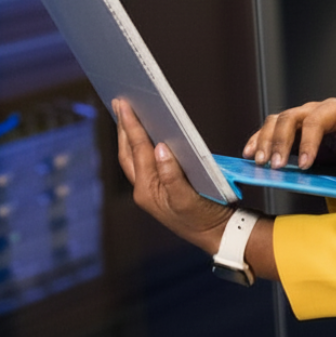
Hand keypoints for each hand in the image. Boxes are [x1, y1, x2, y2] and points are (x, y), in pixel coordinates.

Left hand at [114, 98, 232, 253]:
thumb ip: (172, 174)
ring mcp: (149, 191)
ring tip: (127, 115)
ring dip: (128, 136)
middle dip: (123, 127)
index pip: (137, 150)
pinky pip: (143, 164)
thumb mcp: (188, 198)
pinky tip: (145, 136)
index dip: (131, 124)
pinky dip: (140, 147)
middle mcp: (144, 190)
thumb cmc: (204, 218)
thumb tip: (160, 147)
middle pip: (127, 152)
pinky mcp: (158, 190)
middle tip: (119, 102)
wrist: (216, 234)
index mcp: (147, 190)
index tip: (123, 104)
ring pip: (132, 158)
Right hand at [243, 98, 335, 170]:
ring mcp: (300, 118)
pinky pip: (270, 130)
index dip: (308, 143)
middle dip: (280, 142)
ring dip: (264, 141)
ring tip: (260, 163)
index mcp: (335, 110)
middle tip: (276, 166)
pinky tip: (250, 154)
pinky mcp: (292, 131)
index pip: (315, 122)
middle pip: (289, 118)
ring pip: (275, 122)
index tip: (305, 165)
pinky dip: (257, 140)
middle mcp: (313, 110)